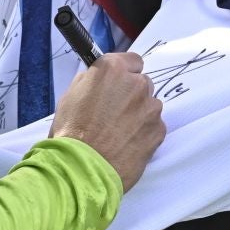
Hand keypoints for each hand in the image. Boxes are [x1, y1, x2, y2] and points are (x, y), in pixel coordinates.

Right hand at [48, 51, 164, 190]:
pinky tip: (127, 145)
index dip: (125, 74)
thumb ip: (92, 81)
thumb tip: (100, 79)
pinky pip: (154, 126)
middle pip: (142, 83)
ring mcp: (150, 108)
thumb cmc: (71, 134)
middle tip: (114, 113)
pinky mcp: (158, 130)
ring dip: (139, 115)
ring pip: (150, 105)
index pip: (132, 60)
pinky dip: (144, 133)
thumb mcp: (71, 96)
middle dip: (132, 95)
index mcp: (112, 70)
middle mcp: (136, 84)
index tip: (118, 85)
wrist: (82, 169)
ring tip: (119, 134)